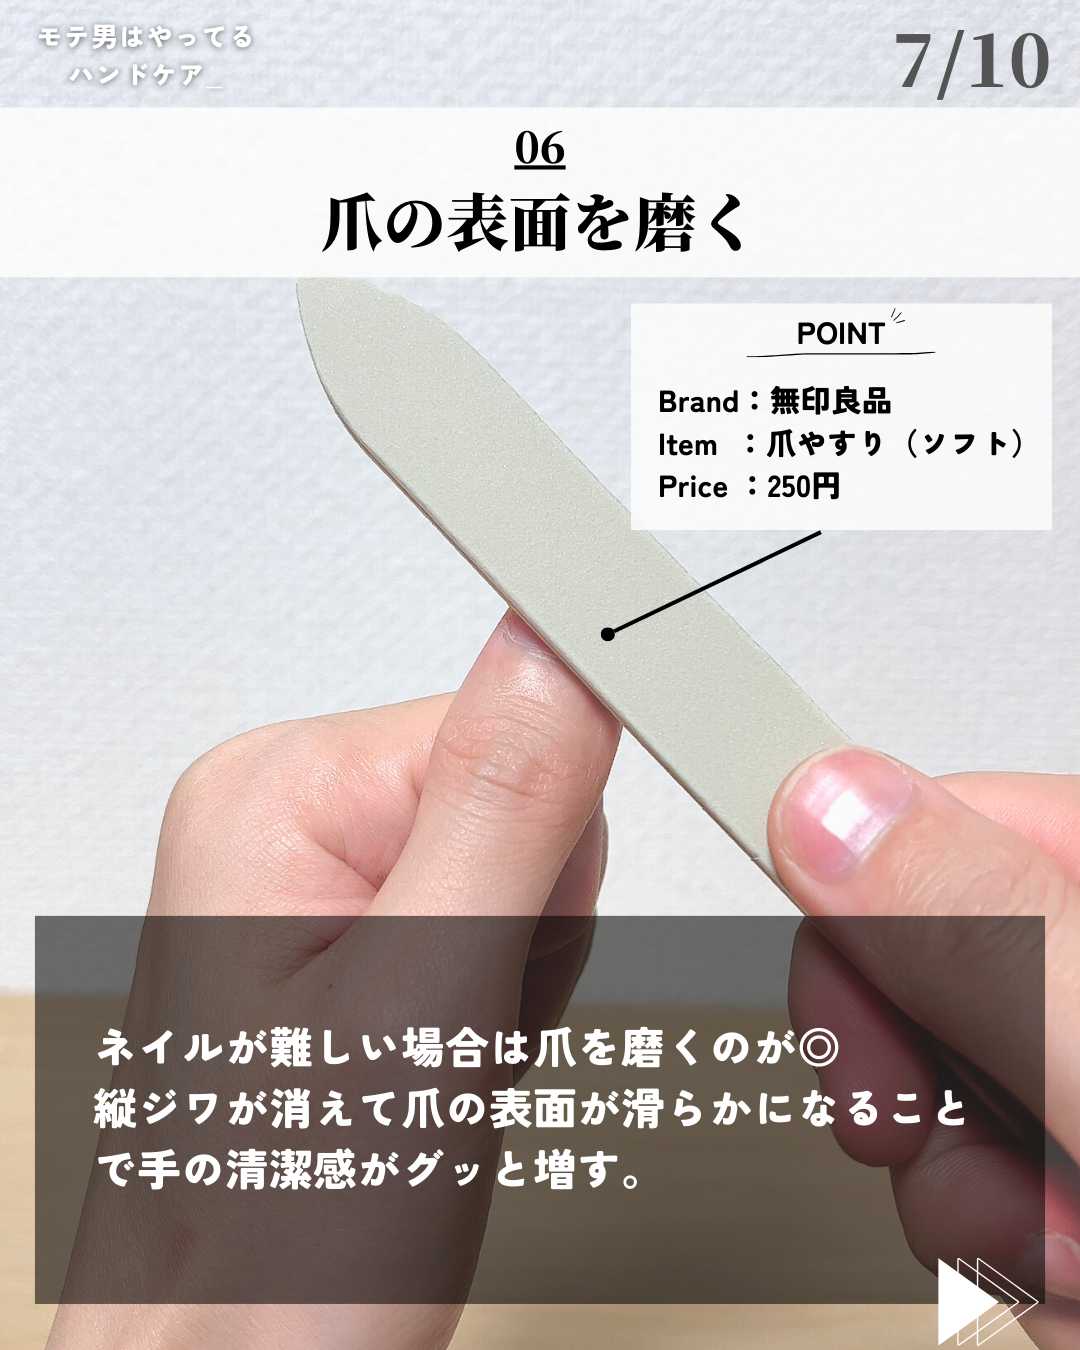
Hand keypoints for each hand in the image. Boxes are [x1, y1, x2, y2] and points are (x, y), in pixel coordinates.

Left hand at [48, 612, 619, 1349]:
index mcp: (279, 792)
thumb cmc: (275, 1236)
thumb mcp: (422, 1006)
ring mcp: (316, 874)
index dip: (548, 861)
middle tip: (460, 1032)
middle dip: (532, 928)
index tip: (504, 957)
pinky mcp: (353, 927)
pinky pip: (498, 915)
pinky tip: (439, 1063)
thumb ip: (504, 802)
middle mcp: (285, 814)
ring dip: (519, 973)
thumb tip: (555, 640)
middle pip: (521, 794)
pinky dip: (501, 997)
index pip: (511, 723)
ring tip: (440, 1065)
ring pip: (526, 863)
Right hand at [769, 750, 1079, 1348]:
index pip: (943, 826)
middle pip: (935, 975)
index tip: (852, 1051)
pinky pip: (1004, 1192)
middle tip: (1002, 1180)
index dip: (866, 934)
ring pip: (962, 1099)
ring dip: (994, 1210)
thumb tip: (833, 799)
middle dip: (941, 1105)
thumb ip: (995, 933)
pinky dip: (1032, 1264)